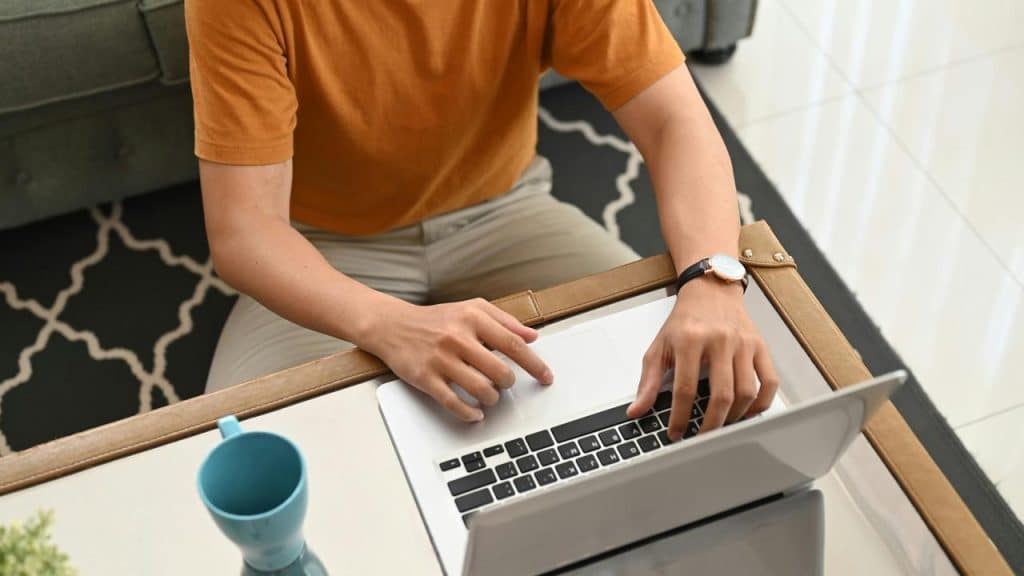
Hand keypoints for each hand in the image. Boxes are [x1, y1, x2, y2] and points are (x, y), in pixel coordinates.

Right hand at [362, 298, 552, 421]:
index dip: (534, 364)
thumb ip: (504, 321)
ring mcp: (440, 359)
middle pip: (500, 371)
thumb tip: (533, 336)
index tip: (546, 377)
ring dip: (492, 399)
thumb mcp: (471, 309)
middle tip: (505, 383)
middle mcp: (457, 337)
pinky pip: (454, 403)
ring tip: (490, 397)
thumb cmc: (436, 319)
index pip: (513, 344)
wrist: (393, 325)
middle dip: (508, 383)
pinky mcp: (425, 377)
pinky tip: (475, 413)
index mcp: (472, 318)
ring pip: (480, 390)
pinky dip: (469, 413)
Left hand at [627, 277, 778, 440]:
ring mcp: (743, 344)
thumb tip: (637, 410)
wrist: (710, 291)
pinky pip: (769, 381)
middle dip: (711, 425)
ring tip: (721, 427)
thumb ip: (649, 381)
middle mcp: (719, 341)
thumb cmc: (685, 321)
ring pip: (746, 392)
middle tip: (702, 438)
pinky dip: (761, 403)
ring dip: (734, 417)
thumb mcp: (659, 347)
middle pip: (720, 395)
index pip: (685, 389)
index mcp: (690, 340)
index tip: (676, 433)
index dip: (680, 417)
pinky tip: (748, 412)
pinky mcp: (760, 346)